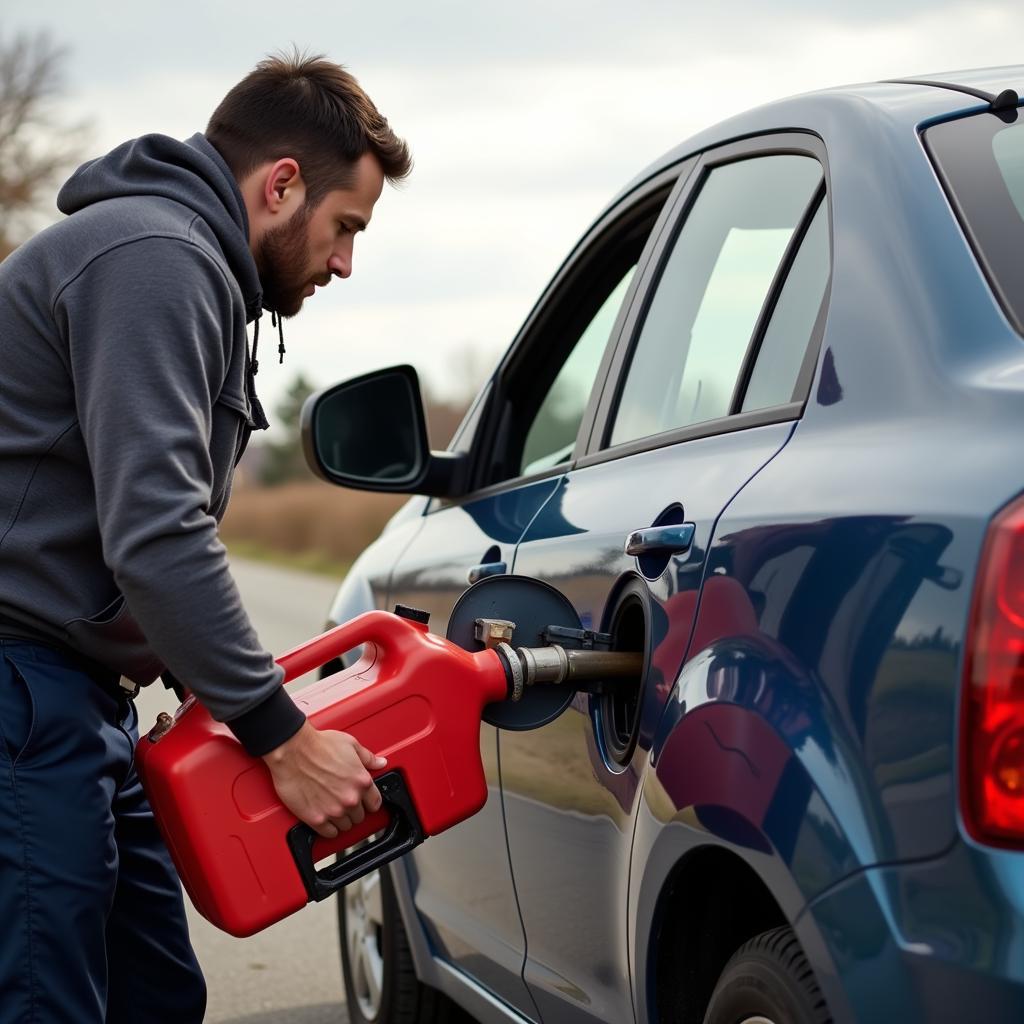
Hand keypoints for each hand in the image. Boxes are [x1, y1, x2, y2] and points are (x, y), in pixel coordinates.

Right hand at [262, 722, 386, 838]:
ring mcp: (334, 811)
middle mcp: (350, 798)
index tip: (364, 801)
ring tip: (333, 808)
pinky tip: (325, 818)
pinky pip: (329, 834)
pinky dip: (328, 828)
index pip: (375, 803)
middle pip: (360, 817)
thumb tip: (380, 763)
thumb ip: (368, 757)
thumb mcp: (350, 744)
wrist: (293, 750)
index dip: (369, 802)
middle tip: (343, 801)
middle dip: (353, 809)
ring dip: (341, 819)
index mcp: (362, 781)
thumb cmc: (318, 745)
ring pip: (346, 826)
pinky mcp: (316, 819)